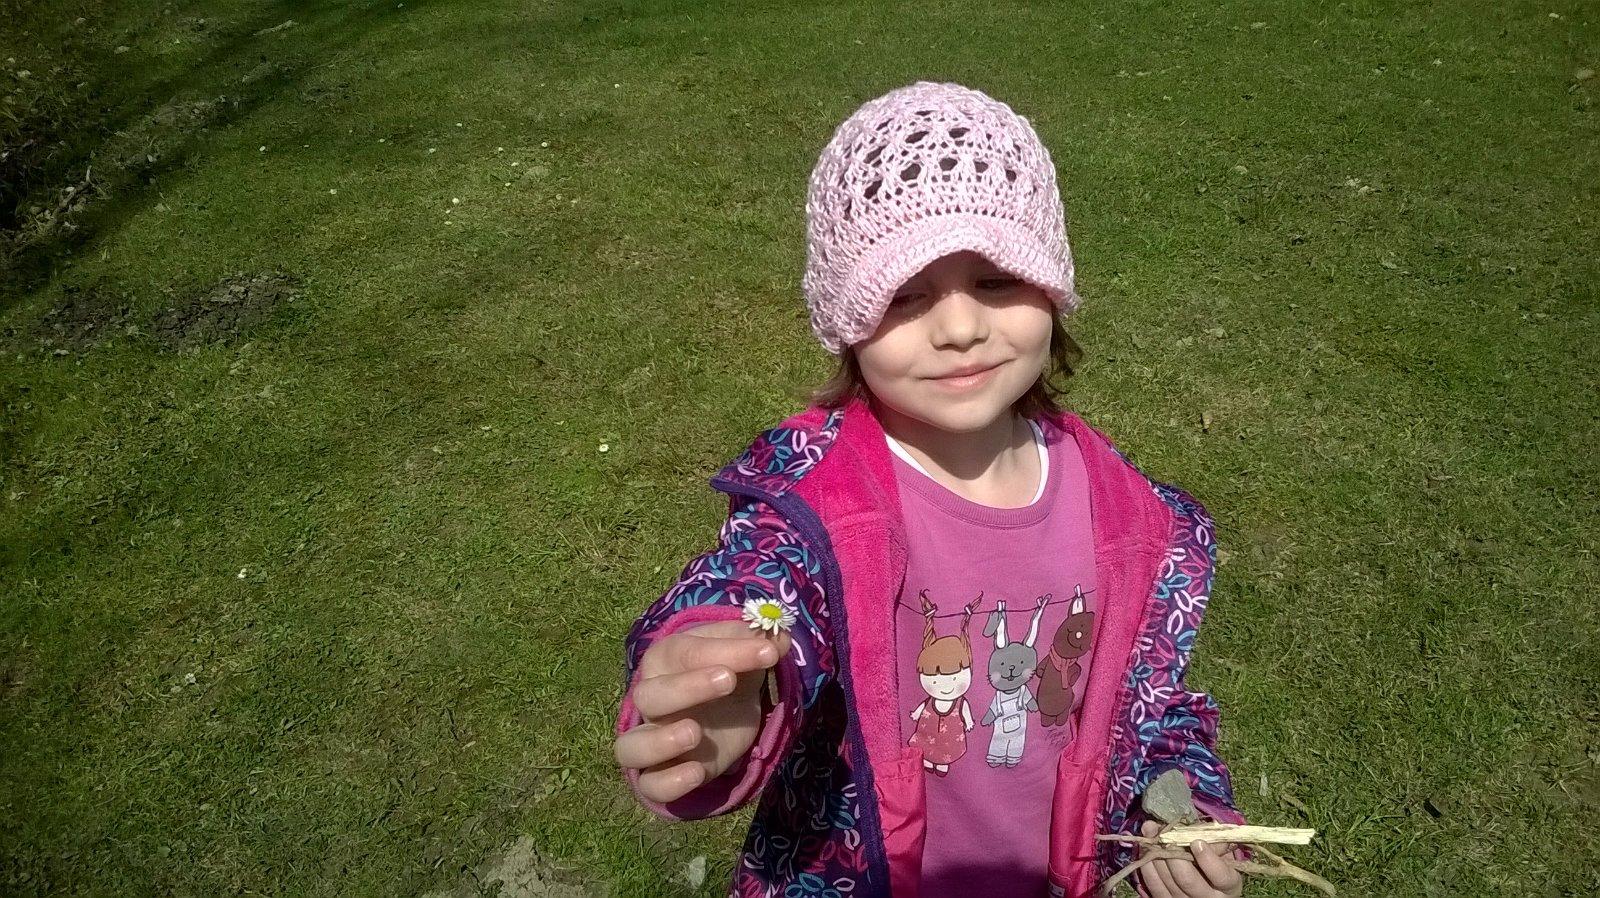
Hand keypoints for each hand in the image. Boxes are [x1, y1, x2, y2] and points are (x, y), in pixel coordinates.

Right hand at [614, 620, 788, 803]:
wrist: (722, 713)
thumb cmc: (725, 674)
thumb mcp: (741, 653)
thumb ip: (757, 643)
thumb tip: (779, 638)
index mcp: (665, 660)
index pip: (686, 652)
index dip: (727, 650)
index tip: (767, 651)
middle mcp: (650, 700)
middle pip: (650, 695)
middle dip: (688, 687)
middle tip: (728, 679)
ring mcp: (651, 740)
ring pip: (631, 746)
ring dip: (659, 741)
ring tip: (695, 733)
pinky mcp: (662, 775)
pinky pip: (649, 785)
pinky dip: (668, 783)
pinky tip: (697, 773)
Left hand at [1137, 821, 1242, 897]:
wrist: (1207, 886)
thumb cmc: (1215, 862)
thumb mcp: (1220, 852)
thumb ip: (1207, 837)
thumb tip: (1183, 829)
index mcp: (1228, 885)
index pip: (1221, 876)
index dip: (1208, 858)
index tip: (1197, 842)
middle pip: (1187, 880)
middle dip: (1174, 856)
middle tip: (1168, 839)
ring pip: (1168, 881)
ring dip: (1158, 857)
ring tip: (1155, 839)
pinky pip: (1153, 885)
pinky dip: (1148, 866)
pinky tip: (1148, 852)